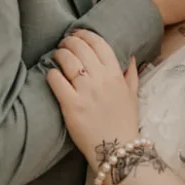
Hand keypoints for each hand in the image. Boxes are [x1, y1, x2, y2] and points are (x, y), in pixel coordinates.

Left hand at [46, 30, 139, 166]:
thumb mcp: (133, 96)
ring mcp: (85, 91)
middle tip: (63, 43)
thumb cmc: (125, 122)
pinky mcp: (71, 105)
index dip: (85, 34)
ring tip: (56, 55)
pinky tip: (51, 74)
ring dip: (59, 54)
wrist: (118, 151)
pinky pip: (56, 80)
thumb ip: (131, 74)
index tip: (76, 33)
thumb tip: (130, 57)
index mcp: (116, 74)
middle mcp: (101, 79)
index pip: (99, 43)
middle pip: (80, 48)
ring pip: (67, 60)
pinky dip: (51, 73)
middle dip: (69, 41)